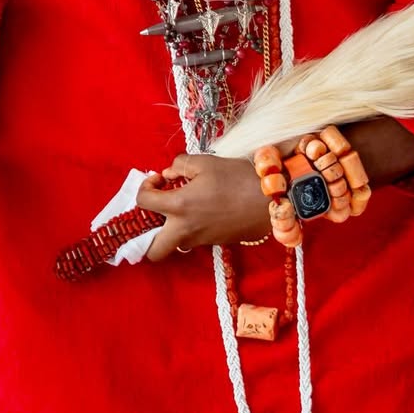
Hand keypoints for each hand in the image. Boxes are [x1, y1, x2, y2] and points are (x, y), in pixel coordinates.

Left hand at [136, 153, 269, 260]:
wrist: (270, 201)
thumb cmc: (237, 178)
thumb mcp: (206, 162)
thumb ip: (180, 165)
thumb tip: (168, 175)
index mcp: (179, 207)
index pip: (143, 202)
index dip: (146, 187)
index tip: (160, 179)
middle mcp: (184, 230)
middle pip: (152, 250)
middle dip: (146, 234)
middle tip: (159, 210)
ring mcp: (199, 240)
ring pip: (172, 246)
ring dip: (168, 231)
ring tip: (180, 208)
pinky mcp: (213, 243)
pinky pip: (191, 241)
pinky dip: (188, 229)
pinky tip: (201, 210)